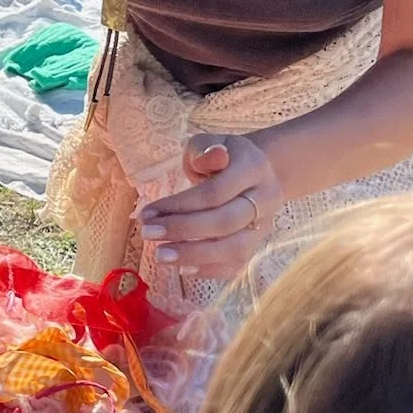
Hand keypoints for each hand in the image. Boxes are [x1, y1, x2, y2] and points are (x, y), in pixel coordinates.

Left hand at [136, 133, 281, 280]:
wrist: (259, 171)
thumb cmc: (224, 156)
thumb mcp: (212, 143)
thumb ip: (204, 150)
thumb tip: (212, 156)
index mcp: (253, 168)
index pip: (215, 192)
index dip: (180, 205)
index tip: (147, 213)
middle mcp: (265, 198)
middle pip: (226, 222)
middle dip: (184, 230)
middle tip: (148, 234)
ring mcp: (264, 224)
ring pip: (235, 248)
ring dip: (195, 255)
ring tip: (161, 256)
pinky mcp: (258, 243)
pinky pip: (238, 263)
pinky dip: (211, 270)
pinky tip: (183, 269)